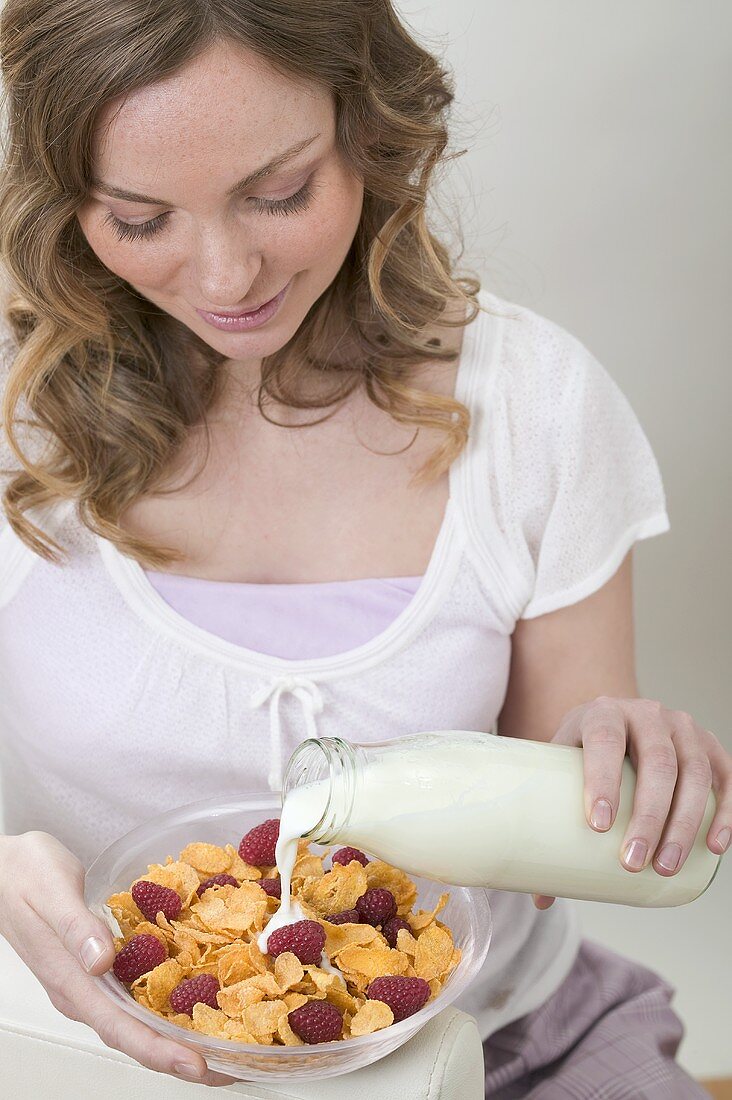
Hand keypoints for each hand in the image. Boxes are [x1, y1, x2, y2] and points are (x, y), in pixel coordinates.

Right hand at [0, 831, 236, 1085]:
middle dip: (180, 1056)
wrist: (1, 866)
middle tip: (231, 1068)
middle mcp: (81, 992)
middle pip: (134, 1037)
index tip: (196, 1065)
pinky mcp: (97, 969)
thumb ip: (75, 927)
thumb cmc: (24, 873)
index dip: (158, 1050)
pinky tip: (197, 1006)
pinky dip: (168, 1009)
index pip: (118, 1028)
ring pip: (137, 1022)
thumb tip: (101, 961)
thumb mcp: (50, 890)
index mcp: (69, 981)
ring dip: (179, 1038)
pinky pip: (136, 998)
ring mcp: (89, 983)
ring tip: (224, 1049)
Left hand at [531, 697, 731, 908]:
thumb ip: (546, 823)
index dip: (603, 780)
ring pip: (694, 772)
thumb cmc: (583, 752)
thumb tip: (541, 899)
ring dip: (684, 824)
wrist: (614, 721)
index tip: (599, 825)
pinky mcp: (710, 745)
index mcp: (603, 713)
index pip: (605, 741)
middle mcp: (647, 713)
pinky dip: (725, 812)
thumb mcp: (559, 769)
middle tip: (633, 863)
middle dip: (649, 817)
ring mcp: (683, 727)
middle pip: (656, 763)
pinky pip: (725, 777)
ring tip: (665, 867)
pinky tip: (713, 846)